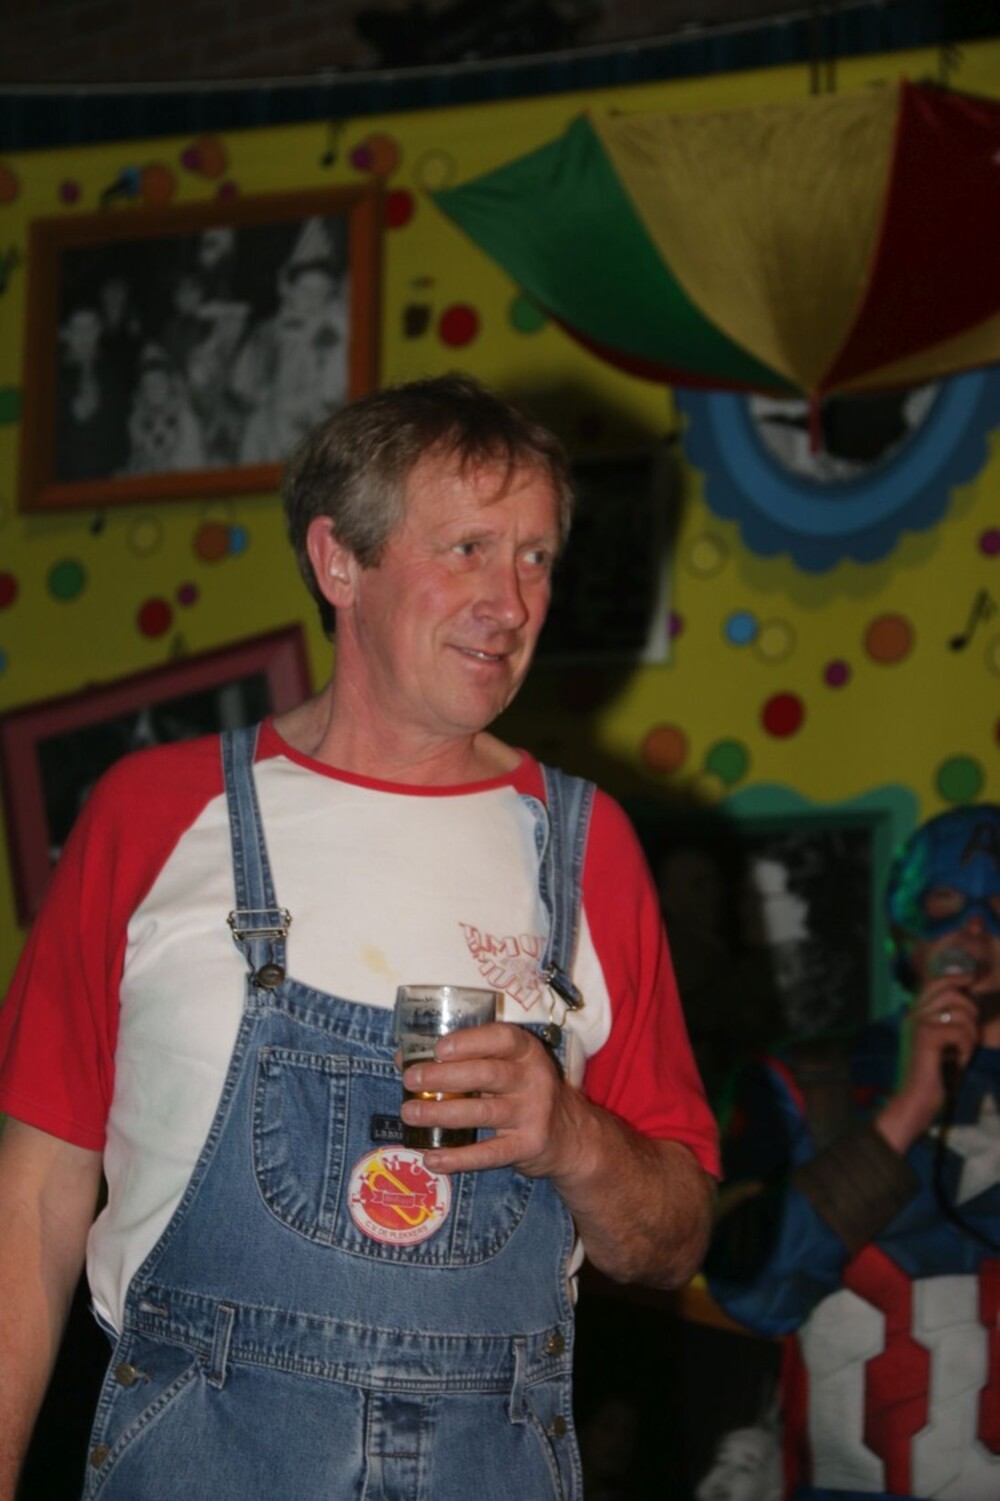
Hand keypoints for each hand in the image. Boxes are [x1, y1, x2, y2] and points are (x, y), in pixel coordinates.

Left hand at [400, 1021, 581, 1178]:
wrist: (570, 1136)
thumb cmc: (523, 1093)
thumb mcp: (507, 1068)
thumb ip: (465, 1061)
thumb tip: (404, 1059)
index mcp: (527, 1052)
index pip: (502, 1038)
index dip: (469, 1041)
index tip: (438, 1048)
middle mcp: (534, 1079)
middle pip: (487, 1074)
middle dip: (444, 1076)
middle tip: (410, 1080)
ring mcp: (533, 1114)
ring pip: (482, 1112)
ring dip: (441, 1113)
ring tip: (410, 1114)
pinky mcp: (528, 1146)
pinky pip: (488, 1153)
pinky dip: (458, 1158)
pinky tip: (432, 1158)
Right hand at [877, 976, 979, 1150]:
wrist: (913, 1102)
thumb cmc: (930, 1077)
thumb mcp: (939, 1045)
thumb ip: (947, 1023)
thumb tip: (969, 1003)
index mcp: (913, 1014)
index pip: (936, 982)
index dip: (957, 977)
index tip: (972, 980)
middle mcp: (913, 1014)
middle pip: (952, 992)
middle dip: (971, 1012)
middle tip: (970, 1036)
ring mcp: (918, 1024)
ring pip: (960, 1013)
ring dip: (971, 1035)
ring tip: (963, 1054)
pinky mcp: (927, 1037)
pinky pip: (961, 1031)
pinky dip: (966, 1048)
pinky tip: (958, 1063)